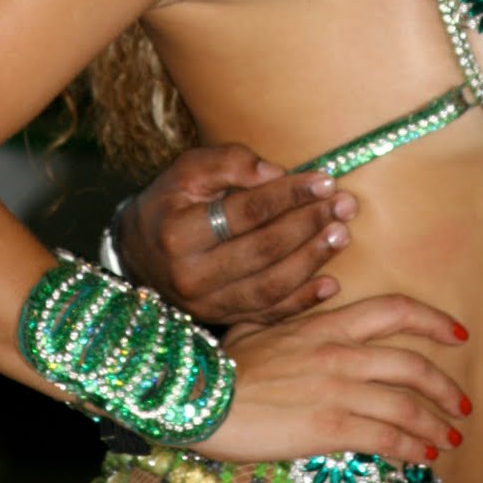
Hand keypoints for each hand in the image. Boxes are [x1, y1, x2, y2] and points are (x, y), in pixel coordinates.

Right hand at [116, 144, 357, 325]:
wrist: (138, 252)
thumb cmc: (170, 202)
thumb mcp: (186, 170)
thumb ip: (228, 162)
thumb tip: (274, 172)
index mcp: (179, 233)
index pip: (245, 212)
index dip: (288, 195)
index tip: (324, 180)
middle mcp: (191, 276)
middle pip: (262, 250)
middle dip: (308, 225)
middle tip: (344, 205)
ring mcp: (206, 304)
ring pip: (270, 287)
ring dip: (312, 261)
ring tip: (342, 235)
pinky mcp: (220, 320)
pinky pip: (267, 314)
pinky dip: (302, 301)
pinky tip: (331, 283)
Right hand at [193, 294, 471, 464]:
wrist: (201, 394)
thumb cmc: (225, 362)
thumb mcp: (261, 323)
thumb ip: (293, 309)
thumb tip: (320, 287)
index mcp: (327, 322)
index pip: (395, 310)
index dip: (433, 320)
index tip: (458, 334)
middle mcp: (341, 351)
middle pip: (412, 363)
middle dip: (446, 387)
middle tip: (463, 405)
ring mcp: (337, 387)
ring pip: (405, 403)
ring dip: (436, 424)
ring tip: (451, 439)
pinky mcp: (329, 425)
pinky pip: (385, 437)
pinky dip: (411, 448)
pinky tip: (423, 457)